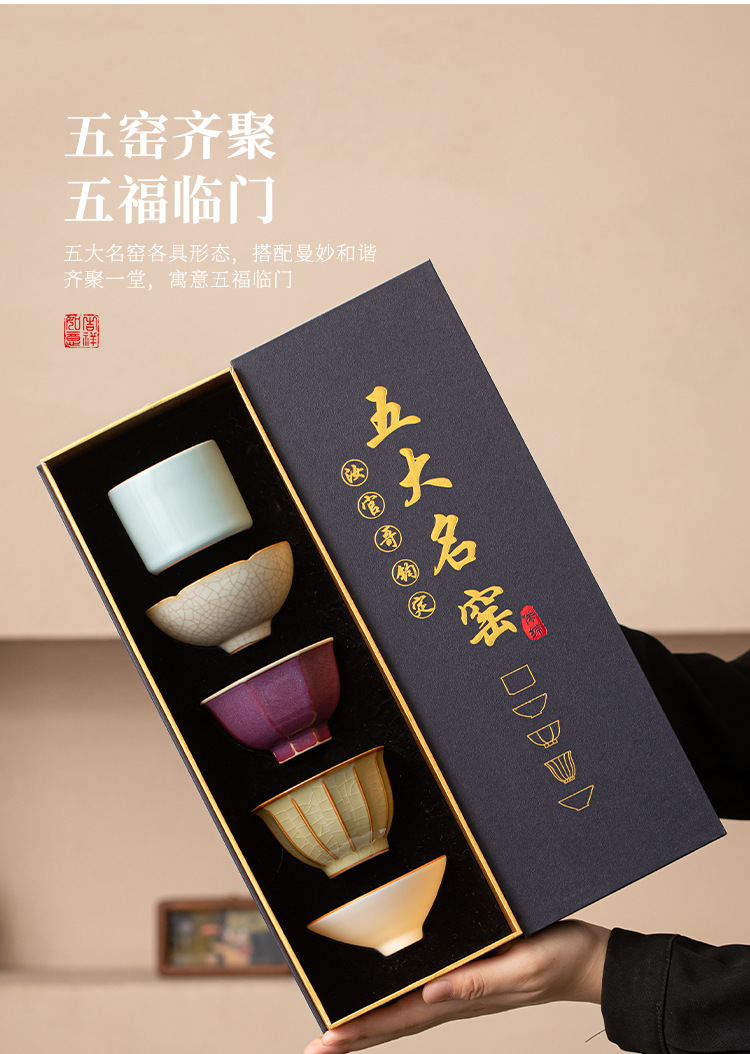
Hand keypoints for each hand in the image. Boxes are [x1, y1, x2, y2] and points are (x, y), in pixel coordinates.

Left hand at [303, 920, 610, 1053]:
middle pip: (397, 1020)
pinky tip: (388, 995)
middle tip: (317, 1045)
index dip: (363, 1028)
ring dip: (373, 1020)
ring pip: (408, 1009)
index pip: (403, 1018)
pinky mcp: (473, 973)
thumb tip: (430, 994)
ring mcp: (464, 989)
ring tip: (338, 1029)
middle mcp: (457, 996)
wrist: (591, 959)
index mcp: (464, 996)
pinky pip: (426, 989)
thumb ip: (478, 981)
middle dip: (356, 1033)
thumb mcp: (523, 965)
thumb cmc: (560, 957)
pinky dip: (400, 998)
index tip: (327, 1038)